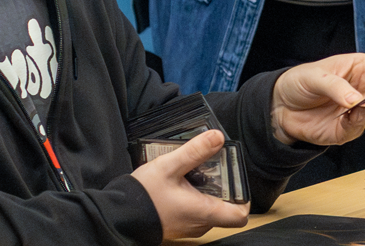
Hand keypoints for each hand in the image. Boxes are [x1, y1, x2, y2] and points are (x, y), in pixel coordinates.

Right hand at [130, 130, 248, 239]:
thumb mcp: (169, 166)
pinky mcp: (179, 225)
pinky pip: (196, 212)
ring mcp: (189, 227)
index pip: (240, 215)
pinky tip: (183, 181)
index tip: (236, 178)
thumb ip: (194, 151)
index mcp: (204, 212)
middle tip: (214, 167)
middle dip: (224, 187)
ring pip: (210, 210)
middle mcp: (200, 224)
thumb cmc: (144, 195)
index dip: (243, 197)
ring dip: (208, 191)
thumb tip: (217, 137)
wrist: (121, 215)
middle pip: (226, 209)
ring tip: (196, 171)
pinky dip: (196, 197)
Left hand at [271, 53, 364, 146]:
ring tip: (354, 110)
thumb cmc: (300, 82)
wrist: (281, 107)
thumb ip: (336, 86)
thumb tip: (356, 100)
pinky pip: (360, 129)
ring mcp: (358, 110)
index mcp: (360, 67)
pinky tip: (345, 119)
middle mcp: (364, 88)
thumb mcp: (315, 76)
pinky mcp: (348, 129)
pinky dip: (355, 125)